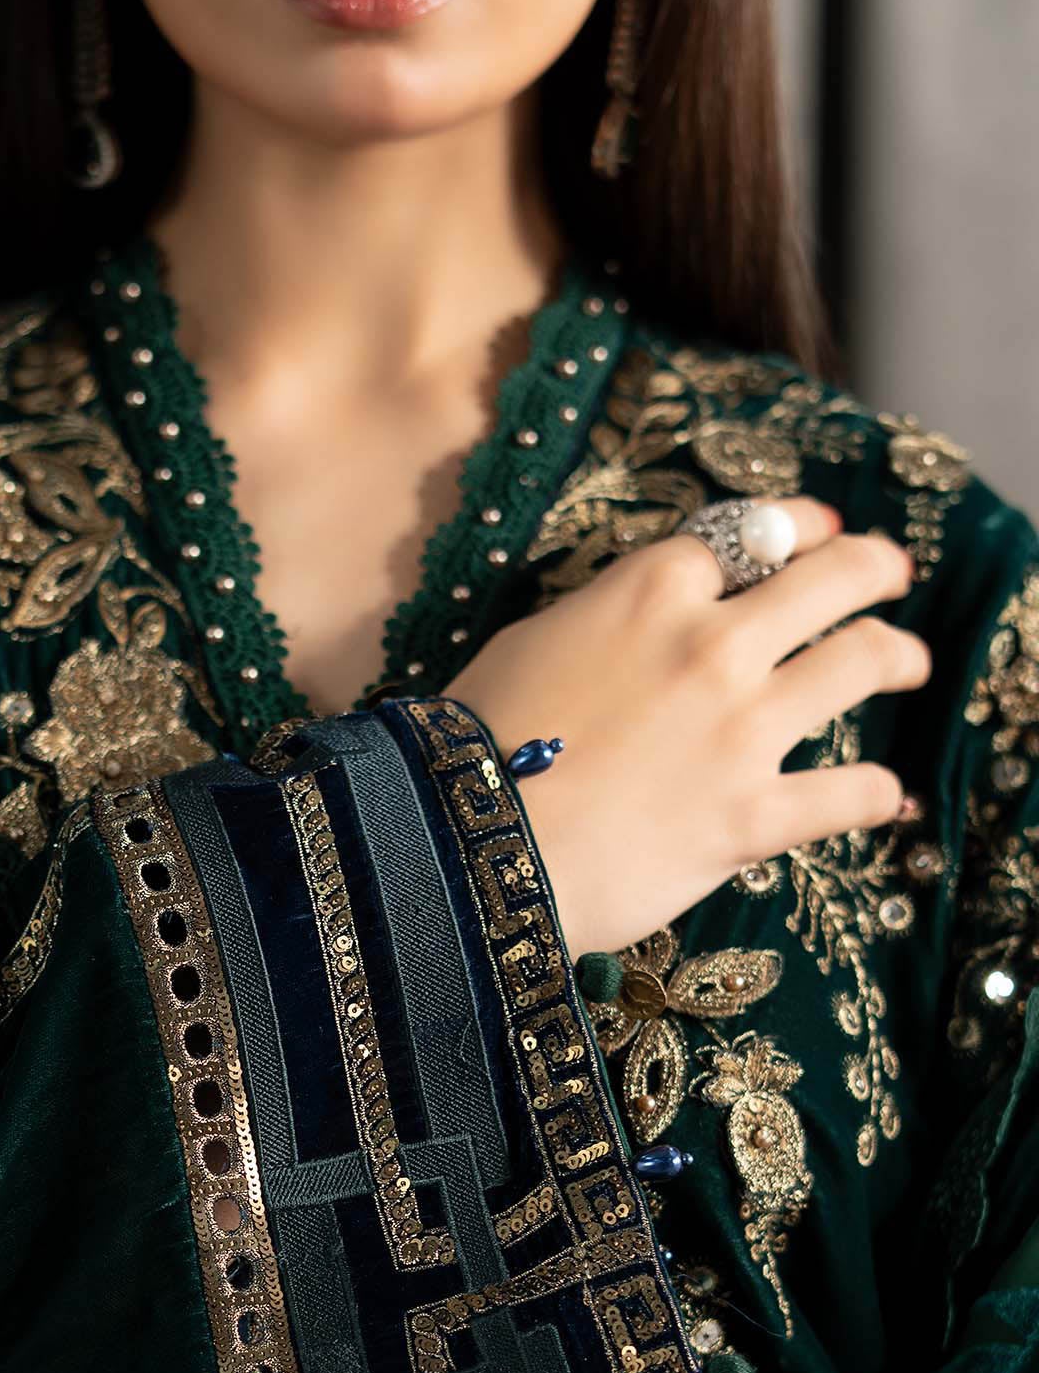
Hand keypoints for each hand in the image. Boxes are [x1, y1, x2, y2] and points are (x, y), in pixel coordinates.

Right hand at [440, 500, 927, 961]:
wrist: (465, 845)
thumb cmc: (475, 744)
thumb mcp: (530, 642)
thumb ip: (603, 618)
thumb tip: (634, 622)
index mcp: (653, 589)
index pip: (755, 532)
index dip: (797, 526)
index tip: (816, 531)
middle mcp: (714, 644)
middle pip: (837, 575)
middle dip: (875, 566)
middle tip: (890, 575)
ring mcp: (742, 729)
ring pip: (865, 661)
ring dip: (899, 656)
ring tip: (907, 663)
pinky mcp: (751, 816)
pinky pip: (850, 793)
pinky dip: (878, 793)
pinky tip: (887, 795)